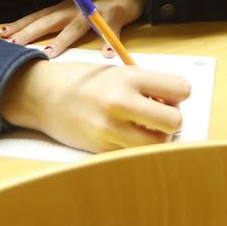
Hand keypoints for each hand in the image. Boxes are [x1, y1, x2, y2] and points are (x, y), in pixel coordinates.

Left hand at [0, 0, 146, 57]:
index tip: (1, 34)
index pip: (37, 16)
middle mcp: (75, 8)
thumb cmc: (100, 2)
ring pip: (77, 27)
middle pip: (49, 21)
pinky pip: (112, 31)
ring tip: (49, 54)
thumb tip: (37, 37)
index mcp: (64, 8)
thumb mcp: (76, 9)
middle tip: (13, 45)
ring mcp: (96, 11)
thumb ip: (60, 21)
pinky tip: (106, 55)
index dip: (20, 25)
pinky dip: (109, 42)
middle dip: (30, 33)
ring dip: (62, 40)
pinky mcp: (116, 15)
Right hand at [1, 59, 190, 152]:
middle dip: (172, 119)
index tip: (168, 95)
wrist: (44, 96)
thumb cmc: (84, 81)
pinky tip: (124, 134)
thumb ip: (146, 85)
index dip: (179, 94)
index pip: (181, 89)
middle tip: (158, 114)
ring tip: (144, 126)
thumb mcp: (117, 72)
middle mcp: (121, 103)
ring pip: (159, 144)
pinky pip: (136, 153)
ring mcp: (112, 130)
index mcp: (128, 77)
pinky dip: (136, 147)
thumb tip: (175, 104)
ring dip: (157, 137)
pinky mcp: (103, 150)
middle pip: (174, 121)